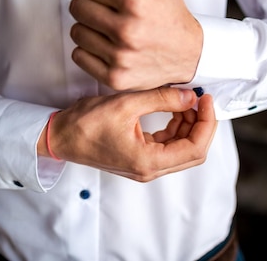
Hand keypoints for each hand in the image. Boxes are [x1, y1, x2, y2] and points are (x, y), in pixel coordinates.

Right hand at [39, 87, 216, 181]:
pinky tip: (173, 109)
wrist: (60, 137)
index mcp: (148, 161)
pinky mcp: (140, 158)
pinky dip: (175, 127)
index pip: (195, 148)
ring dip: (188, 124)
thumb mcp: (125, 104)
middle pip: (193, 151)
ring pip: (182, 148)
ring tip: (185, 99)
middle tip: (200, 99)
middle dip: (201, 124)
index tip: (205, 99)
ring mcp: (145, 166)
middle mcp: (150, 169)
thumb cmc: (86, 124)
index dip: (206, 123)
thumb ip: (161, 98)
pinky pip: (168, 145)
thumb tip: (189, 96)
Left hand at [69, 0, 202, 90]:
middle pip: (77, 6)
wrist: (190, 53)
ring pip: (76, 31)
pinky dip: (89, 48)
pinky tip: (107, 43)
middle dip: (89, 1)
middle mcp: (126, 30)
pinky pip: (79, 55)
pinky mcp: (114, 77)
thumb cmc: (170, 11)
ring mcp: (119, 57)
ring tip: (109, 25)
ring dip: (89, 25)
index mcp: (135, 0)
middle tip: (106, 5)